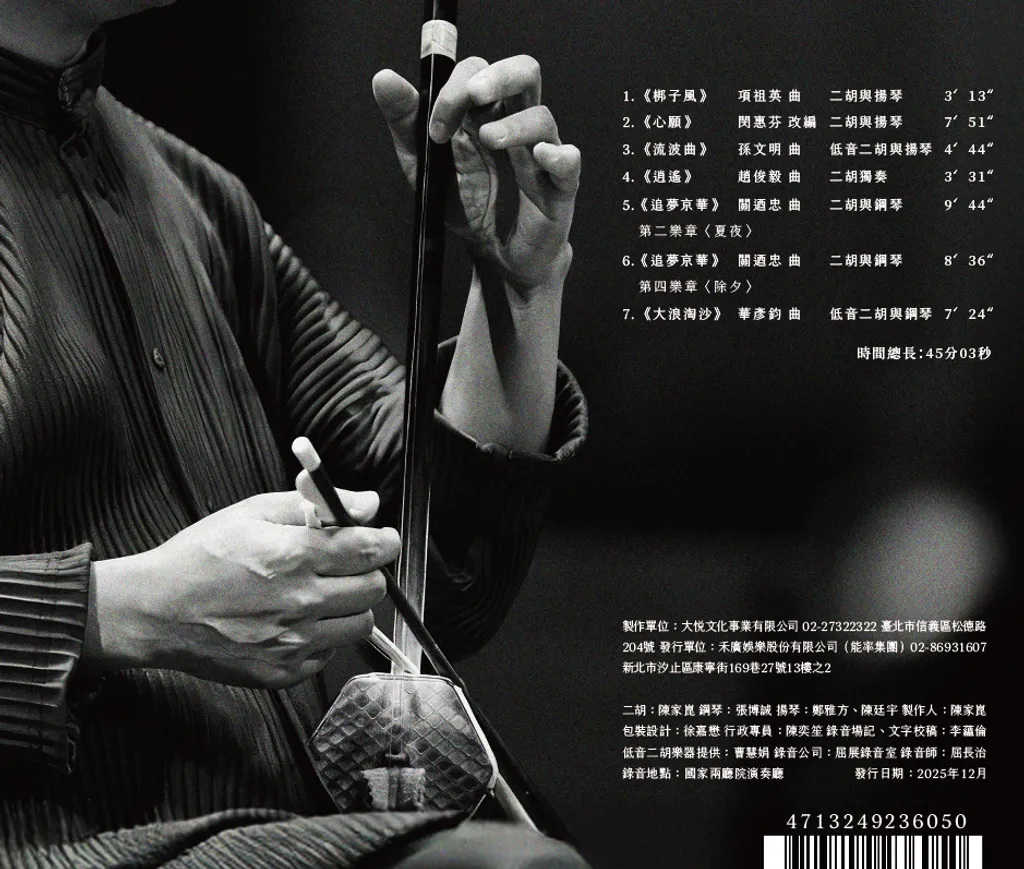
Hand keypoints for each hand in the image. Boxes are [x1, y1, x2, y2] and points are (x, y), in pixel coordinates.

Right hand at [83, 490, 395, 688]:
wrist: (155, 611)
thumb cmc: (201, 556)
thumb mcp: (253, 512)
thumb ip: (314, 505)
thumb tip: (367, 502)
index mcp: (295, 556)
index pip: (371, 549)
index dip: (384, 541)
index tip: (381, 539)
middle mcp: (301, 601)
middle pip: (374, 589)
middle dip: (368, 572)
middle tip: (347, 565)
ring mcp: (293, 642)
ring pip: (360, 625)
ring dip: (351, 607)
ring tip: (323, 594)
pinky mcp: (283, 672)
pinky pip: (329, 654)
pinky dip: (323, 637)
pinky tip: (298, 621)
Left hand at [373, 55, 580, 296]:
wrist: (493, 257)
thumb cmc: (466, 205)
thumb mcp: (424, 165)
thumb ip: (406, 123)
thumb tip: (383, 78)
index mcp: (484, 113)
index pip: (479, 73)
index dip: (456, 88)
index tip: (436, 124)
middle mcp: (517, 124)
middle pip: (525, 73)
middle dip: (499, 76)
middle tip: (475, 94)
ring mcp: (541, 153)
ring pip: (542, 118)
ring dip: (514, 124)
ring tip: (489, 140)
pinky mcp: (559, 186)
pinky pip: (569, 162)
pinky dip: (557, 155)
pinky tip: (539, 156)